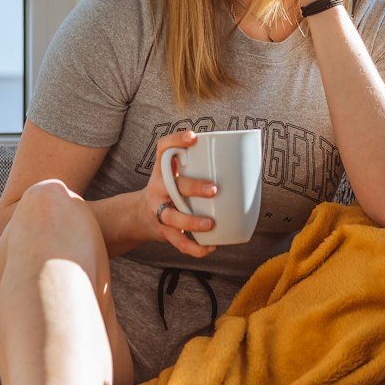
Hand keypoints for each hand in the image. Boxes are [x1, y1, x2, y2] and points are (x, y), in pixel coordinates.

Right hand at [144, 130, 216, 257]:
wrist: (140, 216)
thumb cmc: (171, 190)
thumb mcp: (175, 174)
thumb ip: (199, 167)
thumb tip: (245, 162)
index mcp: (163, 170)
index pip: (163, 148)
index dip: (175, 140)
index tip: (193, 137)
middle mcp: (158, 188)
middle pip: (172, 185)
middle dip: (193, 187)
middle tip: (214, 189)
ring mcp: (158, 210)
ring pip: (172, 217)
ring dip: (191, 221)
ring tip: (210, 224)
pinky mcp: (163, 231)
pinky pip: (178, 242)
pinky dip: (194, 247)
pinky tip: (210, 247)